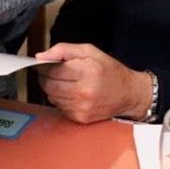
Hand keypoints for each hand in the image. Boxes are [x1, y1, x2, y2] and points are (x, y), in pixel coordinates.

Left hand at [35, 43, 149, 122]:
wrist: (129, 94)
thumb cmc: (110, 71)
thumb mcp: (89, 51)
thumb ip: (63, 50)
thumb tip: (41, 56)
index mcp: (87, 71)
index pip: (52, 70)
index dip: (44, 66)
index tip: (45, 64)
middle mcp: (84, 91)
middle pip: (48, 85)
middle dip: (46, 78)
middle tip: (52, 72)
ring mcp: (82, 107)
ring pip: (51, 97)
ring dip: (53, 89)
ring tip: (65, 82)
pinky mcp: (81, 118)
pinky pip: (60, 107)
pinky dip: (61, 99)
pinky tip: (71, 93)